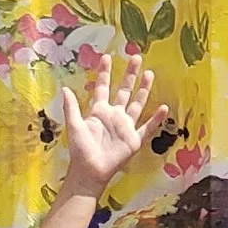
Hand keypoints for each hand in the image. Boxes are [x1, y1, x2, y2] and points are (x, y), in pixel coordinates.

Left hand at [58, 50, 155, 196]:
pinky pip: (147, 127)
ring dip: (144, 89)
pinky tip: (164, 108)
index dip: (105, 73)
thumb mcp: (74, 126)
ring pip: (137, 103)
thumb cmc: (80, 149)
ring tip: (150, 74)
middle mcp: (114, 115)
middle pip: (124, 91)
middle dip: (130, 75)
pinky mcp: (134, 140)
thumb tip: (64, 88)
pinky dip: (156, 119)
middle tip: (136, 57)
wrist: (90, 170)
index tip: (107, 57)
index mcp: (99, 111)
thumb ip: (71, 107)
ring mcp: (125, 127)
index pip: (103, 87)